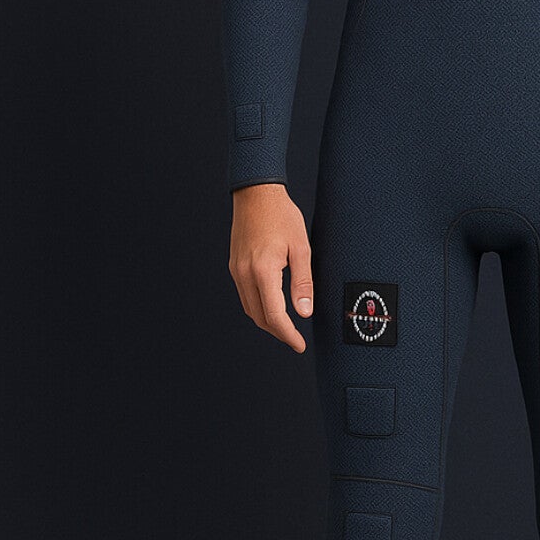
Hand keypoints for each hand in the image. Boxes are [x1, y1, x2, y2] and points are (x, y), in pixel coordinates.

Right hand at [228, 183, 314, 351]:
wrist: (256, 193)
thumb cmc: (282, 216)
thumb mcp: (301, 248)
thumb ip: (303, 282)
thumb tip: (304, 313)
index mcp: (263, 270)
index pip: (274, 315)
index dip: (288, 335)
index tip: (299, 345)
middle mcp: (245, 273)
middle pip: (259, 317)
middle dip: (278, 332)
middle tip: (296, 340)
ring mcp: (237, 270)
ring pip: (250, 309)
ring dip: (267, 322)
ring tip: (287, 328)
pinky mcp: (235, 266)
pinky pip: (245, 296)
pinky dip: (258, 308)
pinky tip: (272, 308)